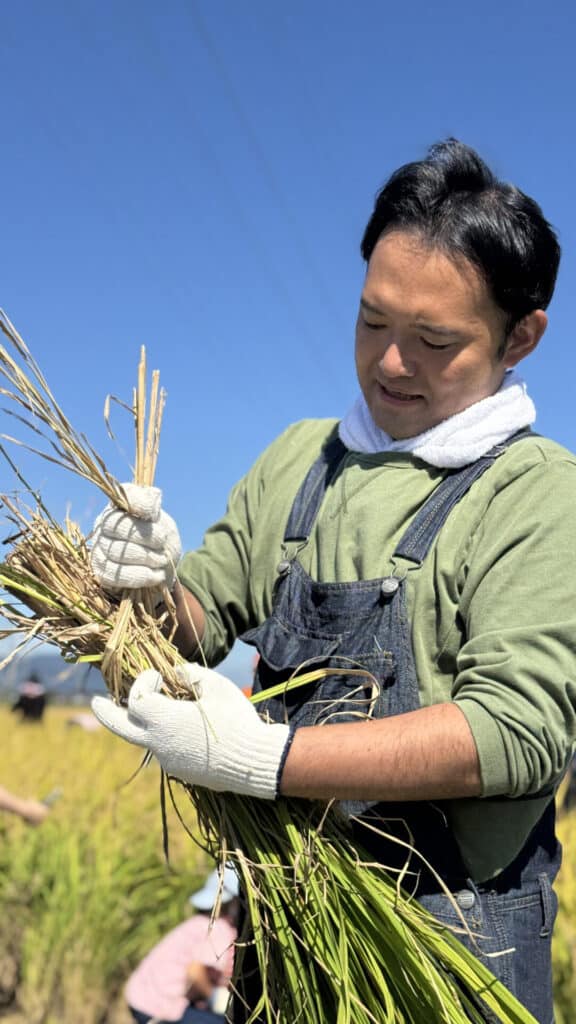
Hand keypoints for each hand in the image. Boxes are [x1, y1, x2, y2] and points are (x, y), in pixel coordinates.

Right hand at [90, 482, 181, 590]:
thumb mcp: (160, 520)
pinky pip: (117, 575)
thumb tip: (150, 497)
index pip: (124, 497)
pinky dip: (141, 575)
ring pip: (117, 553)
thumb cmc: (159, 539)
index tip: (154, 516)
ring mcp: (98, 549)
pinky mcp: (101, 572)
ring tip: (161, 560)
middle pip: (118, 527)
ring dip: (147, 558)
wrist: (160, 568)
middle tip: (162, 544)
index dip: (139, 503)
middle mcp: (102, 525)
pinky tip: (156, 574)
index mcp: (117, 507)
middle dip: (146, 537)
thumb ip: (152, 505)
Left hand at [91, 664, 290, 799]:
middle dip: (105, 712)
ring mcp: (168, 761)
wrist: (254, 762)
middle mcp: (159, 743)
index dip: (143, 682)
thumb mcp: (216, 687)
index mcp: (164, 720)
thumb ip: (191, 675)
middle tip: (94, 702)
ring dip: (142, 723)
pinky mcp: (180, 772)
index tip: (157, 675)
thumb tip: (175, 673)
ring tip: (150, 709)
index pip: (136, 698)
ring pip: (144, 739)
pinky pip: (164, 750)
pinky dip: (163, 736)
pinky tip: (180, 728)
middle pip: (121, 727)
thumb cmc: (236, 719)